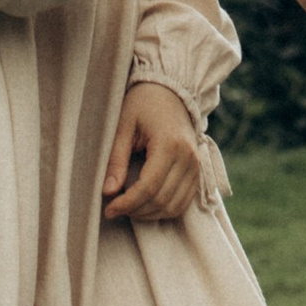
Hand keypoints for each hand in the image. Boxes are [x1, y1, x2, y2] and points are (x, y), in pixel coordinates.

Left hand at [102, 81, 204, 222]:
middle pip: (161, 200)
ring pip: (174, 206)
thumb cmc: (143, 105)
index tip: (108, 209)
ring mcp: (196, 165)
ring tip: (129, 207)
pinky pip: (184, 201)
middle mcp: (188, 157)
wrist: (171, 91)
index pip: (148, 187)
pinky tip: (146, 205)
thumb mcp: (123, 127)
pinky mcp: (198, 171)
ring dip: (150, 214)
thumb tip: (107, 192)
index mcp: (169, 144)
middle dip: (135, 210)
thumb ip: (116, 160)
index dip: (127, 203)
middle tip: (114, 208)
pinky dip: (165, 209)